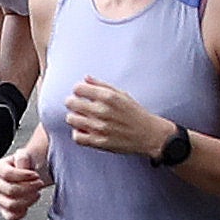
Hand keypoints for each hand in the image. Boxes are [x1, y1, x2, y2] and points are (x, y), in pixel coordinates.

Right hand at [0, 138, 51, 219]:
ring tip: (35, 193)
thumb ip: (23, 158)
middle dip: (29, 188)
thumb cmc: (30, 166)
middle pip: (10, 190)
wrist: (34, 175)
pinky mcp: (5, 209)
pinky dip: (21, 212)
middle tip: (38, 183)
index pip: (7, 174)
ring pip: (11, 205)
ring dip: (28, 200)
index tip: (35, 175)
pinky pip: (10, 216)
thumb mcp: (28, 155)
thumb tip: (21, 166)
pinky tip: (28, 204)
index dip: (23, 176)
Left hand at [50, 73, 171, 159]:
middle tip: (78, 104)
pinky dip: (77, 133)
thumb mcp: (122, 94)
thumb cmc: (136, 114)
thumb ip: (102, 85)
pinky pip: (77, 137)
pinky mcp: (99, 142)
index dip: (78, 90)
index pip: (78, 88)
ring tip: (82, 117)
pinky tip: (84, 130)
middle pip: (70, 102)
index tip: (81, 93)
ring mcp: (99, 127)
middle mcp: (101, 111)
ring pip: (71, 119)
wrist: (149, 135)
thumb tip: (86, 78)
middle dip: (73, 102)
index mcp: (107, 97)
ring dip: (74, 117)